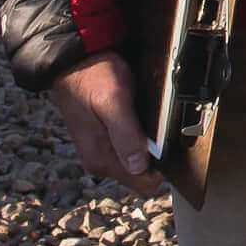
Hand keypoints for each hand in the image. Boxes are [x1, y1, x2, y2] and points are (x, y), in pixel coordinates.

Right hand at [51, 52, 168, 197]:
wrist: (74, 61)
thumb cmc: (93, 76)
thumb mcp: (112, 100)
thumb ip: (125, 134)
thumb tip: (139, 167)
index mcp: (101, 159)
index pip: (143, 184)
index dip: (162, 168)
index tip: (171, 147)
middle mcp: (101, 161)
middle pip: (143, 174)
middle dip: (157, 155)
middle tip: (161, 126)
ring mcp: (104, 151)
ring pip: (140, 160)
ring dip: (151, 144)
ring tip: (152, 118)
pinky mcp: (107, 139)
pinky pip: (133, 146)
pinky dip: (143, 135)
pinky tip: (143, 118)